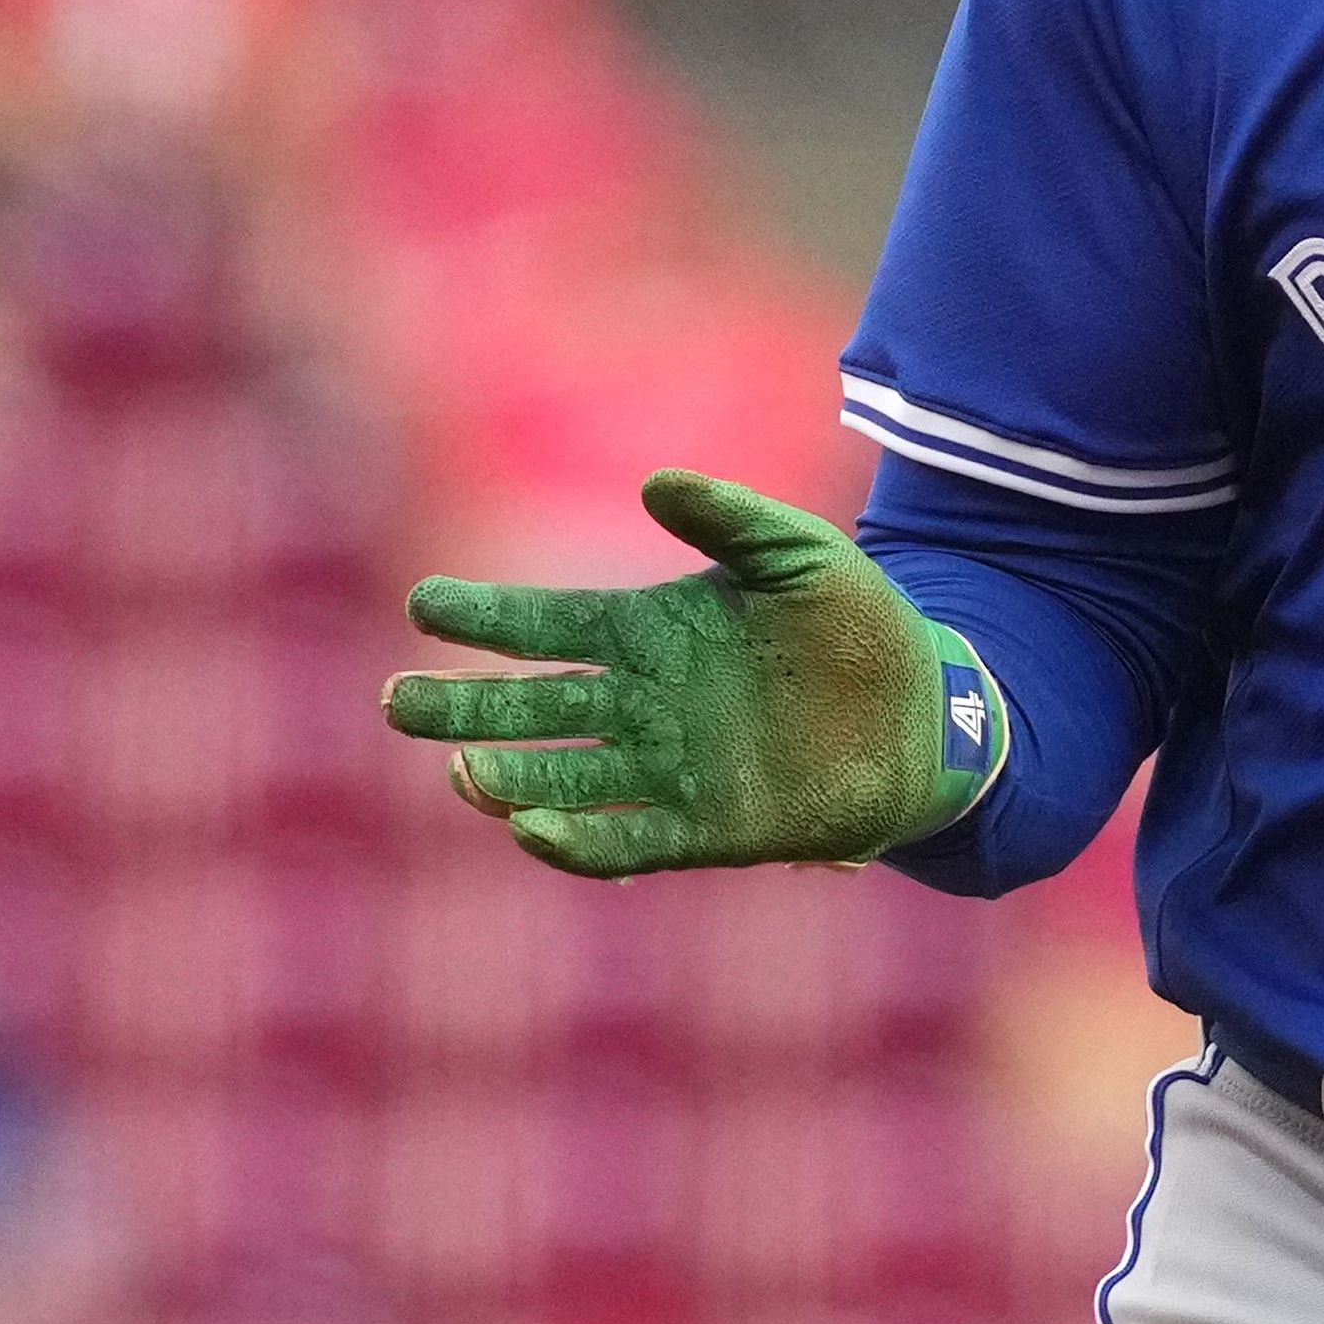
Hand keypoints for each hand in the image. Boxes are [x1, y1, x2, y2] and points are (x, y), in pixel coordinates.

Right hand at [383, 470, 999, 877]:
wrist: (925, 712)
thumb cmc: (858, 622)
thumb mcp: (799, 551)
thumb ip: (730, 517)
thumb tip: (653, 483)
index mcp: (649, 631)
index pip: (545, 624)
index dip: (483, 617)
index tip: (423, 604)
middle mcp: (641, 703)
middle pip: (529, 706)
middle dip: (462, 705)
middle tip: (398, 701)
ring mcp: (666, 768)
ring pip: (559, 777)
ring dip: (504, 778)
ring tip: (457, 771)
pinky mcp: (705, 828)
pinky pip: (624, 841)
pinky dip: (575, 841)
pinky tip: (529, 831)